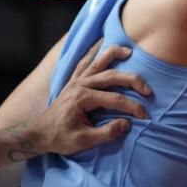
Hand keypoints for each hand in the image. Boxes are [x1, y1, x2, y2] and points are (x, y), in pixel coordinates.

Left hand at [19, 40, 150, 156]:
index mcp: (83, 98)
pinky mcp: (72, 81)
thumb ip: (106, 132)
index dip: (133, 107)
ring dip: (114, 54)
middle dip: (132, 81)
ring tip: (129, 51)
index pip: (115, 99)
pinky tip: (100, 45)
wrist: (38, 134)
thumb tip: (127, 123)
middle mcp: (80, 84)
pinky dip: (93, 52)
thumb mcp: (83, 141)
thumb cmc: (59, 138)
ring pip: (98, 62)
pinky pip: (84, 62)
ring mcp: (76, 80)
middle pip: (111, 76)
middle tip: (147, 89)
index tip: (145, 116)